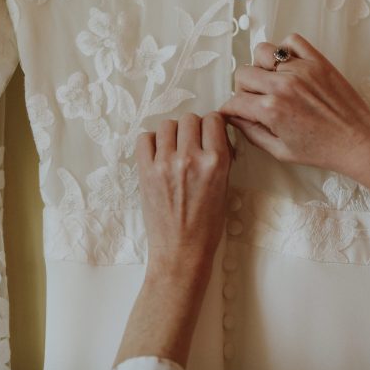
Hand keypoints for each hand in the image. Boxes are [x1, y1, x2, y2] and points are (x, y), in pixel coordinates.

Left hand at [136, 111, 232, 275]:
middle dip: (193, 128)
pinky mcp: (145, 172)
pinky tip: (158, 154)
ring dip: (172, 133)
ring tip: (174, 149)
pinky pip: (144, 139)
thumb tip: (214, 135)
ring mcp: (165, 164)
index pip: (213, 119)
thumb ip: (220, 158)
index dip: (212, 124)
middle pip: (189, 119)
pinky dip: (152, 142)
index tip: (209, 132)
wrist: (182, 251)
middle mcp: (190, 158)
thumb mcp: (225, 188)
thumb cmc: (207, 225)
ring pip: (167, 125)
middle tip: (192, 143)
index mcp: (216, 162)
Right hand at [219, 33, 369, 182]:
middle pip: (243, 74)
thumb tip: (235, 119)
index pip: (235, 101)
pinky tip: (289, 66)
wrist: (358, 141)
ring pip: (262, 52)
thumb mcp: (280, 151)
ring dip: (261, 66)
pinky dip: (285, 50)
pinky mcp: (317, 61)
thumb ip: (252, 134)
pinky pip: (291, 41)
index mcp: (271, 110)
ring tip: (272, 81)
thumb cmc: (322, 150)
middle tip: (255, 100)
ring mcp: (300, 69)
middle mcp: (283, 85)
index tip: (235, 112)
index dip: (231, 110)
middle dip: (243, 89)